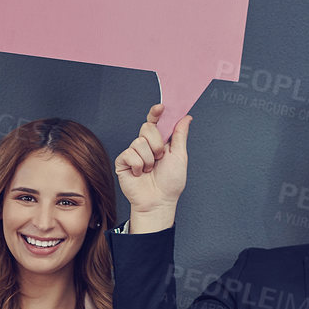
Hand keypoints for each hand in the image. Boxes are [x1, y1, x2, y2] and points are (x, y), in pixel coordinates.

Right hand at [115, 104, 189, 224]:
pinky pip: (129, 154)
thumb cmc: (170, 183)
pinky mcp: (122, 162)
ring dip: (149, 158)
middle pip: (147, 128)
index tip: (161, 107)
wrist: (158, 201)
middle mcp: (145, 145)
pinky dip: (138, 165)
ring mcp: (133, 153)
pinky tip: (140, 173)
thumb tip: (186, 118)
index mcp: (159, 142)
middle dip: (157, 143)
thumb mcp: (180, 156)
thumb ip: (180, 135)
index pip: (156, 121)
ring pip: (139, 142)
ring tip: (150, 169)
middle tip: (160, 157)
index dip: (156, 113)